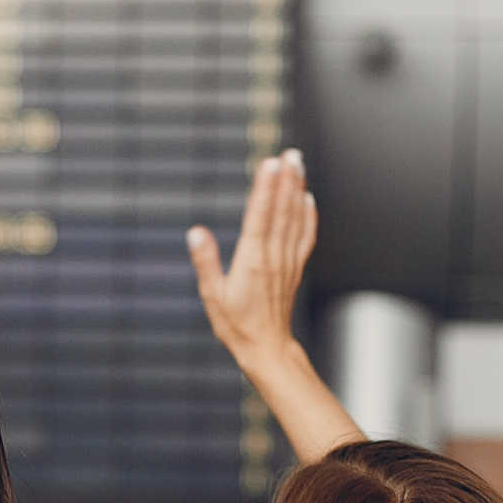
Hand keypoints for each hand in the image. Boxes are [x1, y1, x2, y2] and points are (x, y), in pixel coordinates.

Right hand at [186, 152, 359, 463]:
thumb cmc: (235, 325)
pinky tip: (307, 199)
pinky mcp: (294, 268)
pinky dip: (308, 215)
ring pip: (294, 218)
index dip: (266, 188)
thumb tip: (195, 233)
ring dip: (296, 189)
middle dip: (286, 180)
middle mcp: (273, 257)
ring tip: (298, 164)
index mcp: (252, 261)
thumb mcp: (212, 296)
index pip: (260, 217)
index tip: (271, 163)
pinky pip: (304, 236)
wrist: (267, 349)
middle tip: (290, 153)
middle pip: (281, 211)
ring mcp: (287, 261)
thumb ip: (205, 262)